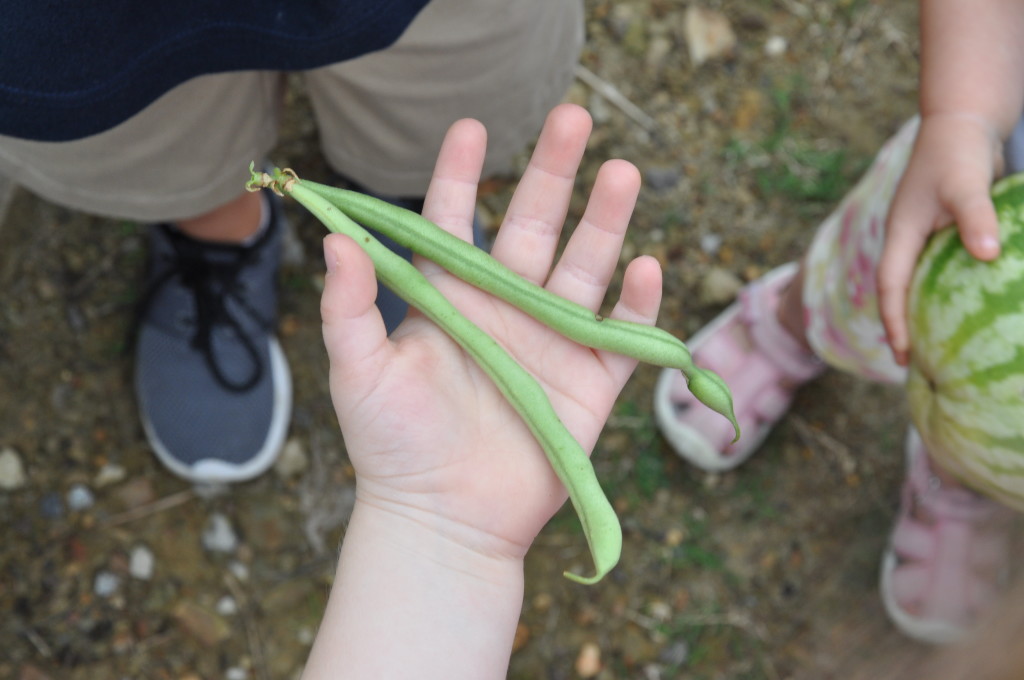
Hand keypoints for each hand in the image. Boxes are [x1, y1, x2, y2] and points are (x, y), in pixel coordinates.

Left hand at [320, 102, 653, 568]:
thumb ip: (349, 307)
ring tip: (622, 173)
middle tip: (574, 117)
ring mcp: (551, 343)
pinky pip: (623, 338)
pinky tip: (645, 266)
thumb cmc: (392, 448)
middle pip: (535, 227)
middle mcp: (505, 309)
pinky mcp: (590, 385)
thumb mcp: (360, 373)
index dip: (463, 174)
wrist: (443, 522)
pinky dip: (638, 305)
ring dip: (605, 222)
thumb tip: (334, 235)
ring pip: (586, 269)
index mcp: (451, 299)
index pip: (456, 221)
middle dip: (554, 173)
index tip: (472, 126)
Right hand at [878, 113, 1002, 364]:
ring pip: (922, 284)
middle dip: (904, 328)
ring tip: (941, 345)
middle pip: (900, 293)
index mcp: (901, 235)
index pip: (890, 287)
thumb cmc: (957, 152)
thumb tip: (988, 255)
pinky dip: (951, 293)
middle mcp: (910, 241)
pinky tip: (973, 308)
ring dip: (926, 313)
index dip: (894, 322)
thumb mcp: (966, 184)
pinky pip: (946, 271)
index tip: (902, 354)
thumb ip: (975, 217)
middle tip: (917, 364)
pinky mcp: (949, 232)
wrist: (963, 123)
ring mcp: (929, 238)